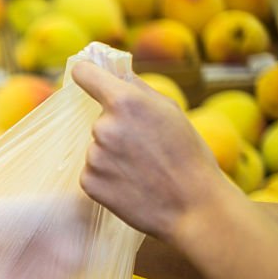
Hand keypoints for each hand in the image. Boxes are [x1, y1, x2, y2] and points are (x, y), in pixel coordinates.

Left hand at [70, 61, 238, 244]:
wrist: (193, 207)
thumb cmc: (188, 156)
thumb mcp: (171, 111)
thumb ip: (138, 88)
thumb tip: (113, 71)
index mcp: (125, 102)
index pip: (84, 74)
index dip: (87, 74)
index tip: (87, 76)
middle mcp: (104, 127)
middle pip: (99, 119)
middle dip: (117, 129)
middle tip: (146, 148)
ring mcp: (94, 156)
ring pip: (96, 147)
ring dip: (112, 155)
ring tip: (142, 169)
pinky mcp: (88, 182)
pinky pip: (92, 171)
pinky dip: (107, 177)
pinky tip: (131, 184)